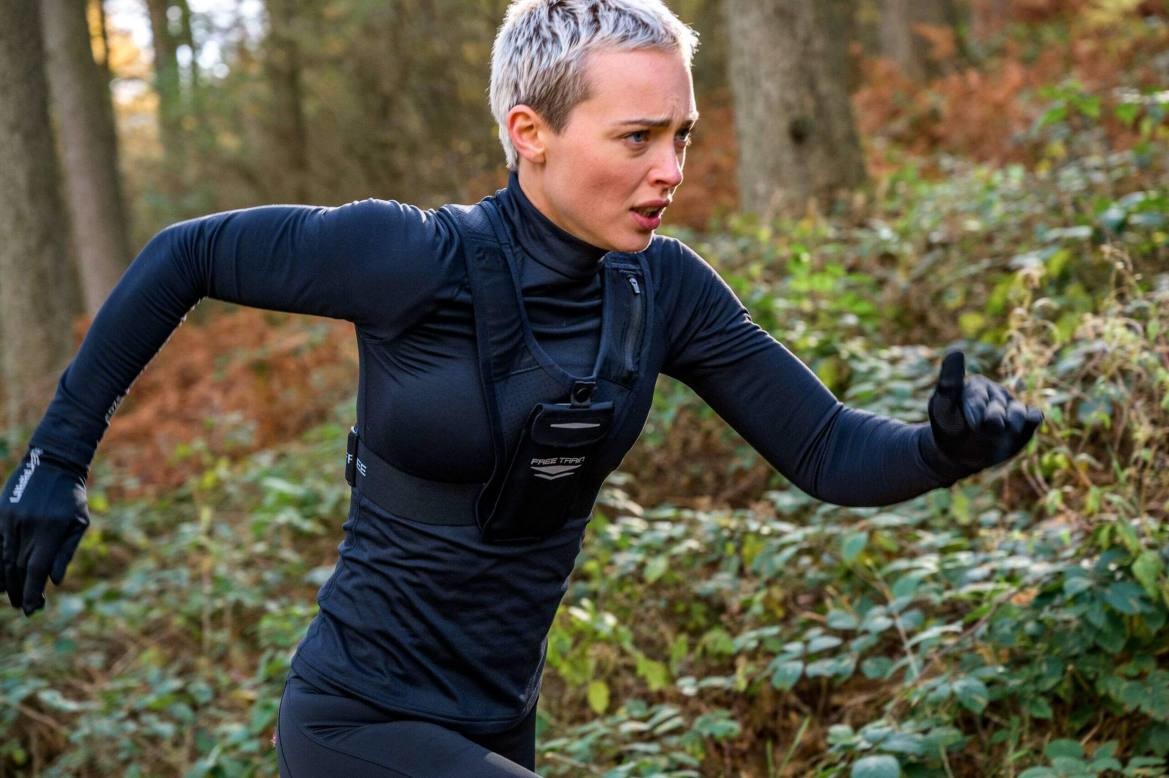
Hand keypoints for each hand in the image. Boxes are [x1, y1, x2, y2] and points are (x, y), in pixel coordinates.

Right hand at [0, 448, 89, 615]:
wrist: (53, 463)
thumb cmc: (71, 496)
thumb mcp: (79, 522)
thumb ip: (66, 552)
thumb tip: (54, 581)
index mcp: (51, 529)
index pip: (36, 569)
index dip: (31, 591)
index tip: (30, 608)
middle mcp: (28, 526)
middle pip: (18, 568)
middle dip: (19, 591)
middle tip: (23, 608)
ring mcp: (11, 519)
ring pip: (3, 558)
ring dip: (5, 581)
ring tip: (10, 597)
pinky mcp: (0, 513)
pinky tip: (0, 578)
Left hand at [928, 351, 1042, 470]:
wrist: (961, 452)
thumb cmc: (949, 428)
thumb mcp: (942, 408)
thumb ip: (949, 384)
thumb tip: (956, 351)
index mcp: (975, 386)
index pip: (978, 397)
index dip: (975, 413)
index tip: (972, 424)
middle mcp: (995, 392)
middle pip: (998, 410)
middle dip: (990, 426)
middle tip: (979, 432)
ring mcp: (1011, 404)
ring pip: (1017, 414)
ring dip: (1008, 429)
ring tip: (994, 436)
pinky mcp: (1026, 417)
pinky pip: (1033, 416)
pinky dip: (1029, 422)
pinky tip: (1019, 428)